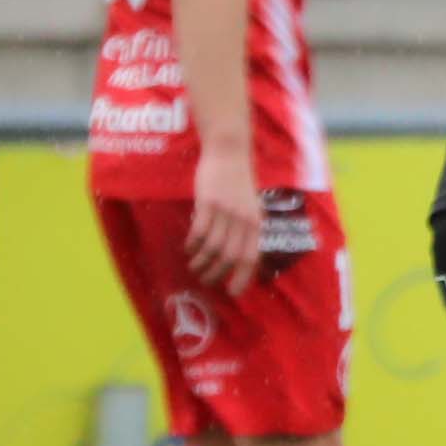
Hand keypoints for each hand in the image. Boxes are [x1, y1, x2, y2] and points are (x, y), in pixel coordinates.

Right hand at [185, 147, 262, 293]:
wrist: (229, 153)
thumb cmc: (239, 182)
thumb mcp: (251, 206)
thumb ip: (247, 228)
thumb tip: (240, 256)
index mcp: (257, 222)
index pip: (252, 258)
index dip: (242, 278)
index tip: (233, 293)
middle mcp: (244, 220)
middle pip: (230, 257)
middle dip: (217, 274)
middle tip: (206, 281)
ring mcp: (226, 211)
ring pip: (213, 247)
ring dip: (201, 262)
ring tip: (194, 266)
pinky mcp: (208, 203)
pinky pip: (199, 231)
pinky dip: (192, 244)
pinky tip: (188, 248)